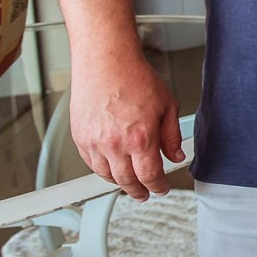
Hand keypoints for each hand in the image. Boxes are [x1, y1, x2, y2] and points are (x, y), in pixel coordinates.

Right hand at [70, 47, 182, 200]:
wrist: (106, 63)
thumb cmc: (135, 79)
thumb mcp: (167, 106)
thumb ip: (172, 136)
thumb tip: (176, 155)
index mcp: (140, 139)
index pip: (150, 176)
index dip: (158, 187)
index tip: (162, 189)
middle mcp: (114, 144)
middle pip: (127, 181)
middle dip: (139, 191)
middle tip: (146, 193)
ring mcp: (94, 143)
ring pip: (107, 175)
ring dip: (120, 183)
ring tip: (129, 183)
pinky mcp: (80, 138)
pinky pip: (91, 163)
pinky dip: (102, 170)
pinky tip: (111, 168)